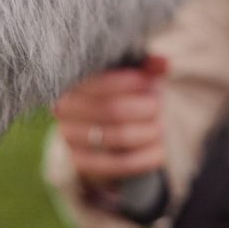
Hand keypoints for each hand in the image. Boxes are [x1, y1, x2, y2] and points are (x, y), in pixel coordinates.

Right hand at [53, 56, 167, 184]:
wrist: (101, 131)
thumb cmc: (119, 94)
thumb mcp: (129, 75)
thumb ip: (145, 67)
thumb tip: (164, 63)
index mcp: (72, 81)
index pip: (102, 82)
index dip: (131, 83)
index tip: (151, 84)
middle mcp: (65, 109)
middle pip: (113, 110)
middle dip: (143, 108)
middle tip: (158, 106)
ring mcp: (70, 137)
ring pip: (119, 137)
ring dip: (148, 132)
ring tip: (160, 126)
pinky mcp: (81, 163)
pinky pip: (119, 164)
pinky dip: (145, 158)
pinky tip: (159, 151)